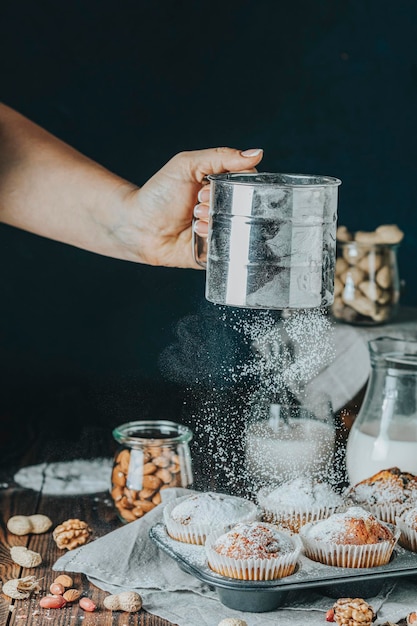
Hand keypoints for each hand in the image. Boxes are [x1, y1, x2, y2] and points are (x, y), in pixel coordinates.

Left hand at [122, 147, 262, 267]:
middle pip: (246, 206)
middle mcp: (225, 209)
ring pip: (239, 228)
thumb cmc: (158, 194)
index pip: (249, 182)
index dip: (235, 184)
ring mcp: (221, 231)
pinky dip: (216, 240)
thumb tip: (257, 153)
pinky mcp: (215, 252)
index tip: (208, 186)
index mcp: (222, 187)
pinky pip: (230, 249)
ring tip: (195, 219)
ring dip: (217, 221)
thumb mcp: (187, 165)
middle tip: (199, 203)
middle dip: (223, 204)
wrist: (137, 226)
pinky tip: (197, 233)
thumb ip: (221, 157)